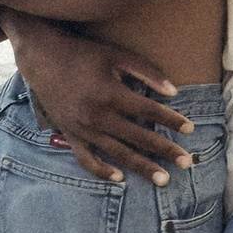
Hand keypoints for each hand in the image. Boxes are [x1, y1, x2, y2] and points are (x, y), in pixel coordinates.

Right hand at [4, 16, 197, 185]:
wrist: (41, 58)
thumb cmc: (83, 53)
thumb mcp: (116, 55)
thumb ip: (146, 72)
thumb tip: (174, 92)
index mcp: (111, 94)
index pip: (149, 111)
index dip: (171, 120)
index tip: (190, 129)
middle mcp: (97, 115)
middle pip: (138, 137)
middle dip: (165, 150)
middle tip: (187, 163)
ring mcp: (82, 128)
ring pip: (117, 153)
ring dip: (142, 167)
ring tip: (163, 178)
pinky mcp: (70, 134)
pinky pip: (86, 159)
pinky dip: (102, 171)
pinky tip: (119, 178)